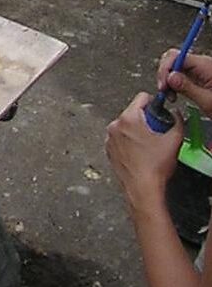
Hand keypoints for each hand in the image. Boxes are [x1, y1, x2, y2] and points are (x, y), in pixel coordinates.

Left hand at [106, 92, 182, 214]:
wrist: (142, 189)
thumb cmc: (154, 167)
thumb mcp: (174, 140)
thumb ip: (177, 121)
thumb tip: (176, 114)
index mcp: (129, 119)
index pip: (142, 97)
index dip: (154, 103)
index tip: (160, 112)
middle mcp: (115, 126)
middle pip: (133, 112)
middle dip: (146, 119)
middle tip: (156, 132)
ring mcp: (109, 139)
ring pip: (126, 125)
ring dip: (137, 130)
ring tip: (148, 144)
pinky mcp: (108, 150)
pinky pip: (120, 138)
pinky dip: (129, 141)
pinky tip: (140, 152)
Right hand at [157, 49, 211, 113]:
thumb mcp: (207, 101)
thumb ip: (188, 88)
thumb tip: (170, 77)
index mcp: (205, 65)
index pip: (176, 56)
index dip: (165, 69)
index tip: (163, 85)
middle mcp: (201, 64)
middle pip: (173, 58)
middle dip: (165, 73)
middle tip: (164, 91)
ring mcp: (199, 69)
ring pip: (175, 66)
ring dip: (168, 79)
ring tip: (170, 95)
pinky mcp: (198, 76)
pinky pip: (180, 74)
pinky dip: (174, 83)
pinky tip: (175, 94)